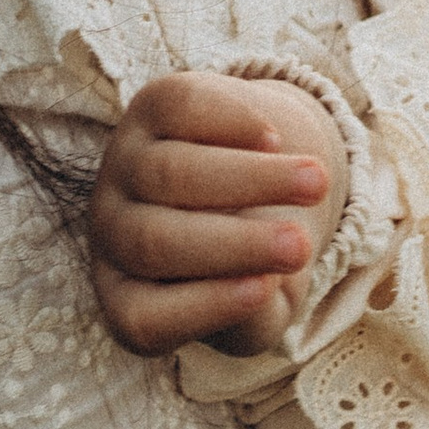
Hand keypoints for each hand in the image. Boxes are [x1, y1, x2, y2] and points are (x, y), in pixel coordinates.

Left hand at [90, 74, 350, 357]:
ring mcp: (123, 166)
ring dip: (251, 177)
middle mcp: (112, 234)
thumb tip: (262, 287)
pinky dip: (230, 123)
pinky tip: (274, 140)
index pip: (145, 319)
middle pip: (154, 242)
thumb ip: (256, 317)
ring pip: (169, 173)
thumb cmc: (255, 264)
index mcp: (128, 299)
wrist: (254, 190)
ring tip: (316, 183)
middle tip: (300, 246)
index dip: (204, 307)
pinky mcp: (149, 109)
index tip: (266, 290)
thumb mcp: (261, 307)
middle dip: (235, 243)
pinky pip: (180, 110)